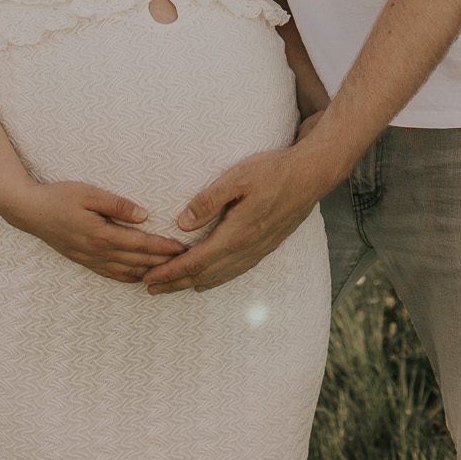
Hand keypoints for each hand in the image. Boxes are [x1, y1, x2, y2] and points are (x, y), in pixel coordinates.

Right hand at [11, 181, 187, 282]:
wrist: (30, 212)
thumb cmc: (59, 197)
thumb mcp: (89, 193)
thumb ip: (117, 205)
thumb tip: (144, 215)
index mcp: (101, 235)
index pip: (140, 244)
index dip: (163, 247)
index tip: (182, 247)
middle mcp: (97, 252)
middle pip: (138, 262)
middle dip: (163, 262)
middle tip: (186, 261)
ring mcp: (90, 260)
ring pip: (127, 272)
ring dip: (150, 272)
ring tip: (170, 270)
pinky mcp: (85, 261)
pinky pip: (112, 275)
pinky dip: (131, 277)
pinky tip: (142, 275)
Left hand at [145, 143, 328, 294]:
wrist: (311, 175)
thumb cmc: (273, 171)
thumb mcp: (236, 178)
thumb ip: (208, 200)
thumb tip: (182, 223)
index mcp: (235, 234)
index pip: (195, 261)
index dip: (170, 272)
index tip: (149, 278)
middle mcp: (246, 248)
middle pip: (204, 275)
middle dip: (175, 283)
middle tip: (150, 288)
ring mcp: (257, 250)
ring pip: (220, 276)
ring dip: (193, 284)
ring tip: (174, 287)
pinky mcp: (266, 246)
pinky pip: (235, 271)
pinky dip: (216, 279)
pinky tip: (209, 279)